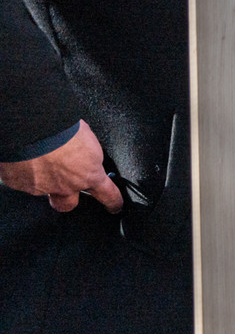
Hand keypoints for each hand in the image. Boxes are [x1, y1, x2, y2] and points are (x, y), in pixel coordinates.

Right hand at [0, 122, 122, 212]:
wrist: (33, 126)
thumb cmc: (63, 128)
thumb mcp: (87, 139)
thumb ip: (86, 153)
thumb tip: (80, 152)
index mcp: (89, 174)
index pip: (108, 194)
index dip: (113, 203)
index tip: (115, 207)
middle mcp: (66, 186)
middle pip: (67, 205)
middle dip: (66, 200)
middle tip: (63, 188)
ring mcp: (42, 187)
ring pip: (42, 190)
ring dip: (41, 178)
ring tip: (36, 159)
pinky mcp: (19, 183)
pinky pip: (21, 179)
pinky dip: (21, 170)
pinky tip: (21, 157)